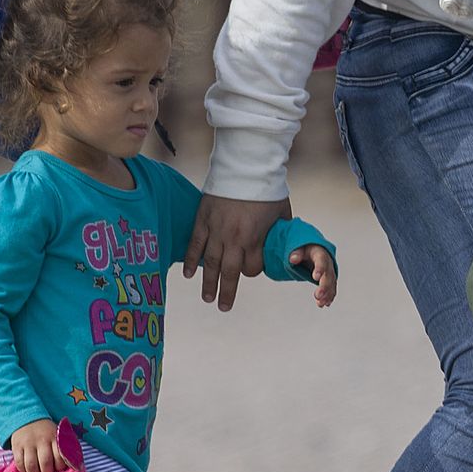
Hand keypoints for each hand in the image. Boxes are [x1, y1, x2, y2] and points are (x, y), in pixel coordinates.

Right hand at [9, 419, 71, 471]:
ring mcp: (28, 443)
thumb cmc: (46, 432)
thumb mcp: (58, 435)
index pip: (60, 457)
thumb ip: (66, 448)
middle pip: (45, 463)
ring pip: (31, 466)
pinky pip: (19, 464)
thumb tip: (76, 467)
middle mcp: (42, 440)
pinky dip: (23, 470)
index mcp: (55, 438)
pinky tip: (27, 468)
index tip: (58, 468)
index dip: (60, 467)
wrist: (27, 418)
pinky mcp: (16, 446)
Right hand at [182, 194, 291, 312]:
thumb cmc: (268, 189)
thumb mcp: (282, 213)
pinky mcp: (203, 219)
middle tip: (223, 307)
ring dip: (208, 282)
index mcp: (254, 238)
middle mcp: (233, 238)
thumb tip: (284, 246)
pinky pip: (195, 244)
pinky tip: (188, 274)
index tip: (252, 267)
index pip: (251, 268)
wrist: (247, 164)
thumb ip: (279, 233)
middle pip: (229, 273)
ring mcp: (215, 230)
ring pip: (210, 263)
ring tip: (207, 297)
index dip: (253, 270)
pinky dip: (191, 260)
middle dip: (227, 292)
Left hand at [289, 245, 337, 306]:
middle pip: (328, 276)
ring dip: (327, 295)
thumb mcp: (299, 248)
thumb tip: (293, 259)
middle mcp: (328, 264)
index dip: (320, 269)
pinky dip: (329, 296)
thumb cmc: (305, 249)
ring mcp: (330, 273)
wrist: (314, 250)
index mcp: (321, 254)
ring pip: (331, 284)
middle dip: (324, 287)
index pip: (321, 261)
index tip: (316, 277)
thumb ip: (296, 253)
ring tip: (320, 304)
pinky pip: (331, 289)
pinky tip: (326, 304)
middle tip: (318, 296)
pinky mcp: (330, 280)